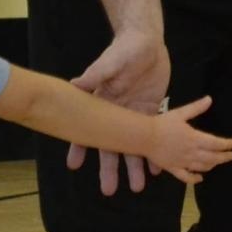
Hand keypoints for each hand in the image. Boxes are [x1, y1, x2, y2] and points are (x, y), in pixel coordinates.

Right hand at [66, 28, 169, 195]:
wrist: (145, 41)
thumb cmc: (123, 50)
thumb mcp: (109, 63)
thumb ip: (95, 75)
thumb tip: (76, 84)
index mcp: (101, 102)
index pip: (87, 128)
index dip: (80, 146)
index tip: (74, 165)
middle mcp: (115, 112)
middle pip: (111, 144)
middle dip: (109, 167)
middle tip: (108, 190)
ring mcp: (132, 113)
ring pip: (132, 144)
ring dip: (133, 165)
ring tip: (137, 187)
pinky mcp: (150, 110)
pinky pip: (151, 134)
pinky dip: (152, 151)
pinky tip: (157, 169)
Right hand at [147, 96, 231, 184]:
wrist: (144, 136)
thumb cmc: (162, 123)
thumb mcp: (180, 113)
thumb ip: (196, 108)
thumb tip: (209, 99)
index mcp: (194, 138)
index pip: (216, 143)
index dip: (226, 144)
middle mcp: (191, 152)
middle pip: (212, 157)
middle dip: (224, 157)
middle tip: (231, 156)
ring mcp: (182, 162)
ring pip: (202, 167)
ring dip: (212, 165)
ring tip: (217, 163)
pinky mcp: (173, 169)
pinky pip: (186, 177)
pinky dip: (194, 179)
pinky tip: (200, 178)